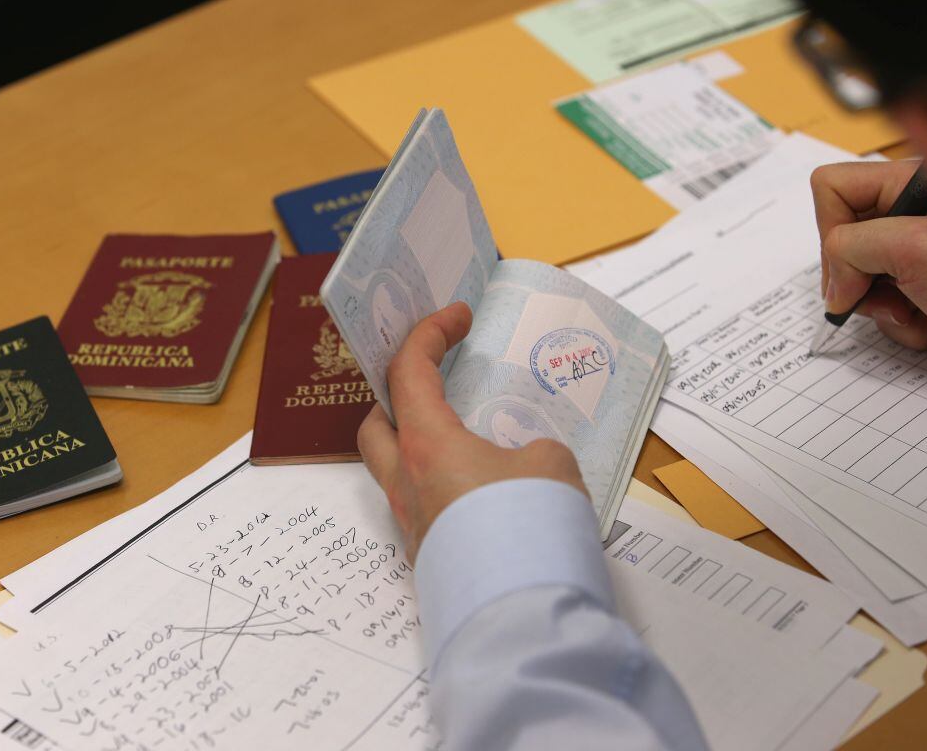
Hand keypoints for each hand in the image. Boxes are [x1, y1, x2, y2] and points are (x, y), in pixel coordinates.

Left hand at [357, 302, 584, 560]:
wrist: (519, 612)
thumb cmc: (527, 525)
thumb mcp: (550, 465)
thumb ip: (533, 450)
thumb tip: (524, 464)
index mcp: (426, 445)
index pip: (408, 372)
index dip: (428, 334)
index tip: (456, 315)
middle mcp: (406, 484)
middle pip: (376, 426)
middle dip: (397, 397)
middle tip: (432, 384)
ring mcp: (413, 525)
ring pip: (396, 472)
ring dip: (420, 447)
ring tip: (466, 441)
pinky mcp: (430, 558)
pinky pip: (425, 508)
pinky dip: (445, 488)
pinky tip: (484, 494)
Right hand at [812, 160, 926, 348]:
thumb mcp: (914, 249)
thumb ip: (850, 250)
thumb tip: (834, 287)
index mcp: (916, 181)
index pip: (833, 187)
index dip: (829, 231)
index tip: (852, 271)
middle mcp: (919, 210)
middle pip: (846, 237)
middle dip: (860, 279)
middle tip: (893, 296)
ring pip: (867, 278)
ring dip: (886, 309)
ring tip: (924, 314)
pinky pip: (894, 304)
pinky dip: (908, 324)